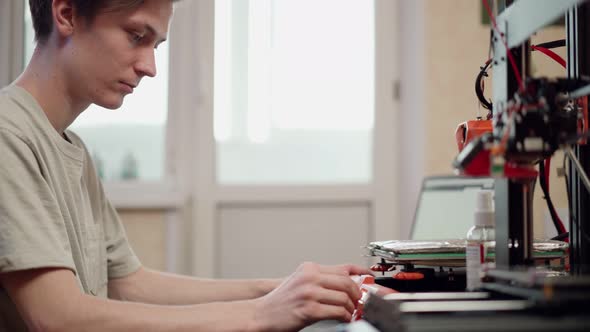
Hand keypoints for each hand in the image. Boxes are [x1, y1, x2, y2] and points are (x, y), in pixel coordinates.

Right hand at [251, 262, 371, 331]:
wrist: (261, 314)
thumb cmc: (280, 302)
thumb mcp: (301, 283)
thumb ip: (321, 280)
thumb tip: (346, 284)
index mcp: (309, 268)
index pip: (342, 267)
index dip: (360, 271)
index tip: (370, 277)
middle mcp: (310, 277)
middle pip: (346, 281)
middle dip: (358, 294)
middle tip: (359, 302)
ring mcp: (309, 292)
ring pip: (344, 297)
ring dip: (352, 307)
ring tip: (350, 313)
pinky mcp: (309, 308)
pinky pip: (337, 311)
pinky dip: (345, 316)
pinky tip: (343, 318)